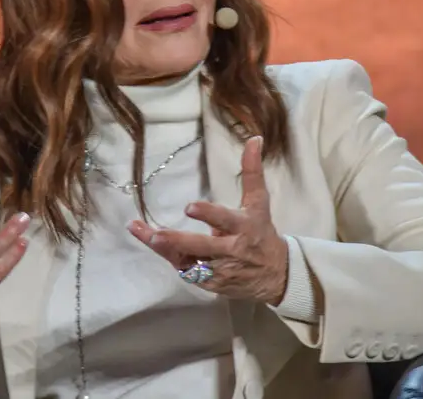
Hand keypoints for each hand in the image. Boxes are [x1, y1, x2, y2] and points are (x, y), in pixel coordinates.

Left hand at [128, 136, 288, 305]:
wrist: (276, 274)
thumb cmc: (262, 232)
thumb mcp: (259, 202)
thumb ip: (251, 171)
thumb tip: (254, 138)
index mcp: (243, 227)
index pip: (225, 220)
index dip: (208, 215)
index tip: (189, 207)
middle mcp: (231, 250)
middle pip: (202, 246)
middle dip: (178, 242)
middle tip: (157, 235)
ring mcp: (220, 269)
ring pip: (189, 262)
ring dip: (167, 251)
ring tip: (147, 236)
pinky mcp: (212, 284)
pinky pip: (188, 272)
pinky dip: (172, 259)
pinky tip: (153, 244)